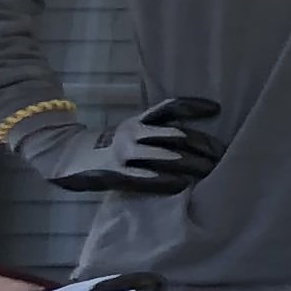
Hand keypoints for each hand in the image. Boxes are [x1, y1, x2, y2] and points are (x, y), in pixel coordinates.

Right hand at [4, 95, 220, 196]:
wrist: (66, 156)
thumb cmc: (110, 147)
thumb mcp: (132, 132)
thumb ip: (156, 133)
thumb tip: (193, 140)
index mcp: (138, 120)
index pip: (170, 108)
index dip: (193, 106)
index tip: (216, 108)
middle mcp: (134, 132)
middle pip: (177, 135)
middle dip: (203, 145)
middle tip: (223, 154)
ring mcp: (125, 153)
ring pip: (166, 156)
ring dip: (191, 164)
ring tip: (211, 170)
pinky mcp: (117, 173)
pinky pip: (146, 177)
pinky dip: (166, 181)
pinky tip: (184, 185)